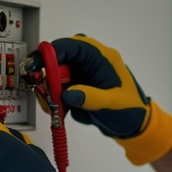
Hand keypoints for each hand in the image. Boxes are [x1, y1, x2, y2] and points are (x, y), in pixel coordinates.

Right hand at [43, 35, 171, 164]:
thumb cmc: (131, 110)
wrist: (134, 125)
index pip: (72, 46)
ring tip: (52, 105)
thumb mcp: (113, 103)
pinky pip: (59, 87)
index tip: (36, 65)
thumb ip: (91, 98)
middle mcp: (91, 62)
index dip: (52, 53)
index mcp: (103, 58)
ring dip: (50, 88)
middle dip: (47, 73)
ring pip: (56, 73)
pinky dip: (54, 97)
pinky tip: (60, 110)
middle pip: (60, 58)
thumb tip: (68, 93)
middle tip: (42, 89)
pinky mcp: (78, 85)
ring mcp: (83, 73)